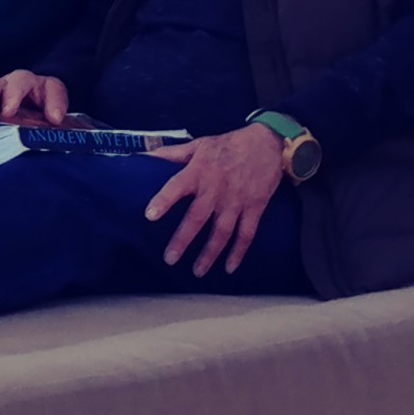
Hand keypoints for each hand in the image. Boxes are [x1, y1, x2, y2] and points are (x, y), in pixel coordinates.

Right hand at [0, 71, 68, 124]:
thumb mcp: (53, 121)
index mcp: (45, 89)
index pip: (53, 89)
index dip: (54, 102)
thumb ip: (55, 120)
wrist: (29, 112)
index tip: (53, 119)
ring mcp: (2, 87)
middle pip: (17, 81)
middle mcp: (22, 84)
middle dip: (11, 94)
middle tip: (6, 112)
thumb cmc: (41, 118)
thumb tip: (54, 120)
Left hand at [145, 124, 286, 277]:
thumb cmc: (229, 144)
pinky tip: (229, 268)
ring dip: (209, 253)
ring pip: (221, 232)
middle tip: (170, 259)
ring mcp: (237, 201)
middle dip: (183, 240)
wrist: (268, 143)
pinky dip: (239, 252)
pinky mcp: (255, 208)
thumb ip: (172, 154)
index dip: (163, 201)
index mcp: (199, 171)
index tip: (149, 216)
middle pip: (197, 218)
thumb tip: (145, 156)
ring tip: (197, 271)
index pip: (176, 187)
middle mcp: (217, 189)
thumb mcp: (200, 144)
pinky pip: (246, 234)